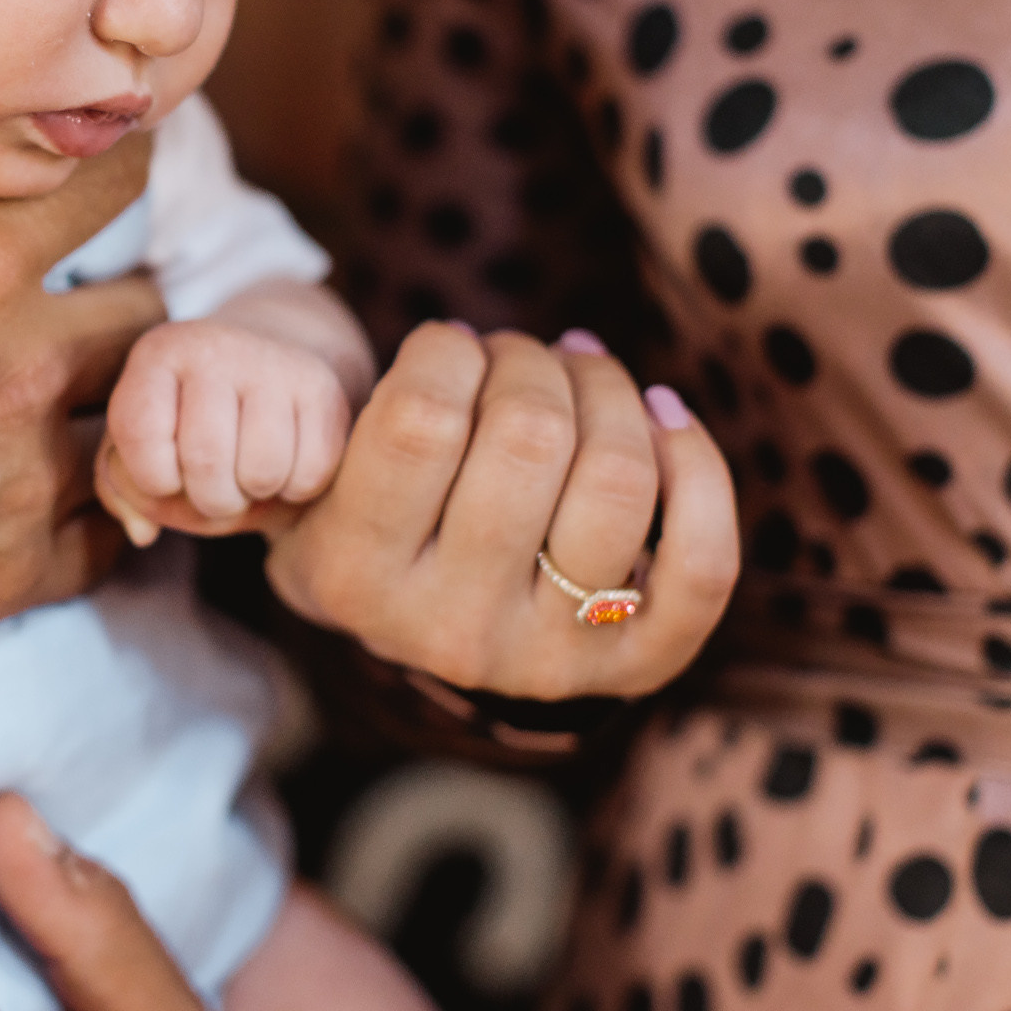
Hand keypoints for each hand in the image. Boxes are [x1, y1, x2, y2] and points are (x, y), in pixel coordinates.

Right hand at [0, 0, 162, 735]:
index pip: (116, 170)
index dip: (117, 145)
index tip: (102, 138)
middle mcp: (20, 368)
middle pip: (149, 295)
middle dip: (127, 272)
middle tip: (89, 265)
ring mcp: (20, 485)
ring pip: (144, 411)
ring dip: (127, 386)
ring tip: (85, 369)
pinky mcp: (2, 582)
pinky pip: (118, 535)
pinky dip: (110, 502)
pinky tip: (65, 477)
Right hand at [100, 326, 737, 699]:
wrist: (437, 641)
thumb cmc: (376, 522)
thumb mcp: (308, 490)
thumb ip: (320, 419)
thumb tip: (417, 362)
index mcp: (356, 577)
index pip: (422, 415)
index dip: (448, 348)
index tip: (448, 349)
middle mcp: (450, 631)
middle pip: (526, 434)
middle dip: (529, 360)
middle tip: (519, 358)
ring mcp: (551, 652)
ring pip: (616, 473)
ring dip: (606, 388)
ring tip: (581, 374)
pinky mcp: (638, 662)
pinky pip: (702, 554)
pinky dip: (695, 462)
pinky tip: (661, 417)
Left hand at [104, 319, 350, 530]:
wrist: (263, 368)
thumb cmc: (187, 420)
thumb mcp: (140, 444)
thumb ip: (121, 489)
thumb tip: (144, 533)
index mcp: (158, 354)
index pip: (141, 434)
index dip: (152, 479)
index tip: (167, 477)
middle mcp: (215, 345)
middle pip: (206, 459)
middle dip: (209, 500)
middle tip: (215, 492)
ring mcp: (274, 362)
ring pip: (263, 470)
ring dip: (254, 495)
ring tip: (247, 478)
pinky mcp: (323, 387)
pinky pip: (311, 472)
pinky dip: (296, 491)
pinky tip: (284, 468)